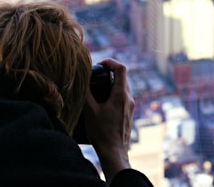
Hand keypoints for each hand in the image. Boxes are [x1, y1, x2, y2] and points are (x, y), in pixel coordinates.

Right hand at [83, 58, 134, 183]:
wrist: (114, 152)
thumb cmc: (102, 132)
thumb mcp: (89, 111)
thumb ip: (86, 93)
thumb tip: (83, 79)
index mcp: (120, 95)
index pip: (121, 68)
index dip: (110, 62)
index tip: (99, 65)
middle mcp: (129, 98)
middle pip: (122, 76)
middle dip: (108, 73)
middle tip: (95, 76)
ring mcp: (130, 106)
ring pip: (122, 87)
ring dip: (111, 84)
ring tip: (97, 90)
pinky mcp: (129, 113)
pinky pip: (122, 97)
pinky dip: (113, 93)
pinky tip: (102, 103)